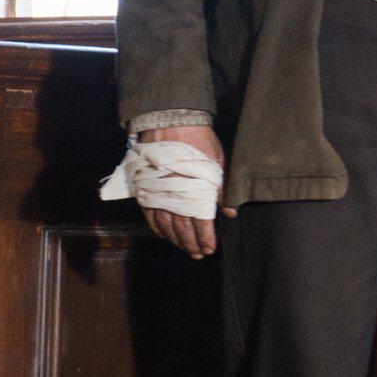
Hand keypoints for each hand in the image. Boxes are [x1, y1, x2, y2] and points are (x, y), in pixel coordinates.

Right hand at [137, 122, 226, 258]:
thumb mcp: (217, 163)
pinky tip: (164, 234)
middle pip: (183, 229)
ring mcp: (158, 194)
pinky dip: (157, 227)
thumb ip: (222, 190)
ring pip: (166, 225)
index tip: (210, 249)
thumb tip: (230, 213)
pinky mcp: (146, 189)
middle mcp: (175, 196)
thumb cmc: (198, 142)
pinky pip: (150, 215)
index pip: (201, 224)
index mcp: (195, 191)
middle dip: (192, 244)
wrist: (171, 122)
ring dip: (176, 240)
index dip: (206, 239)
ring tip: (184, 248)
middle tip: (198, 254)